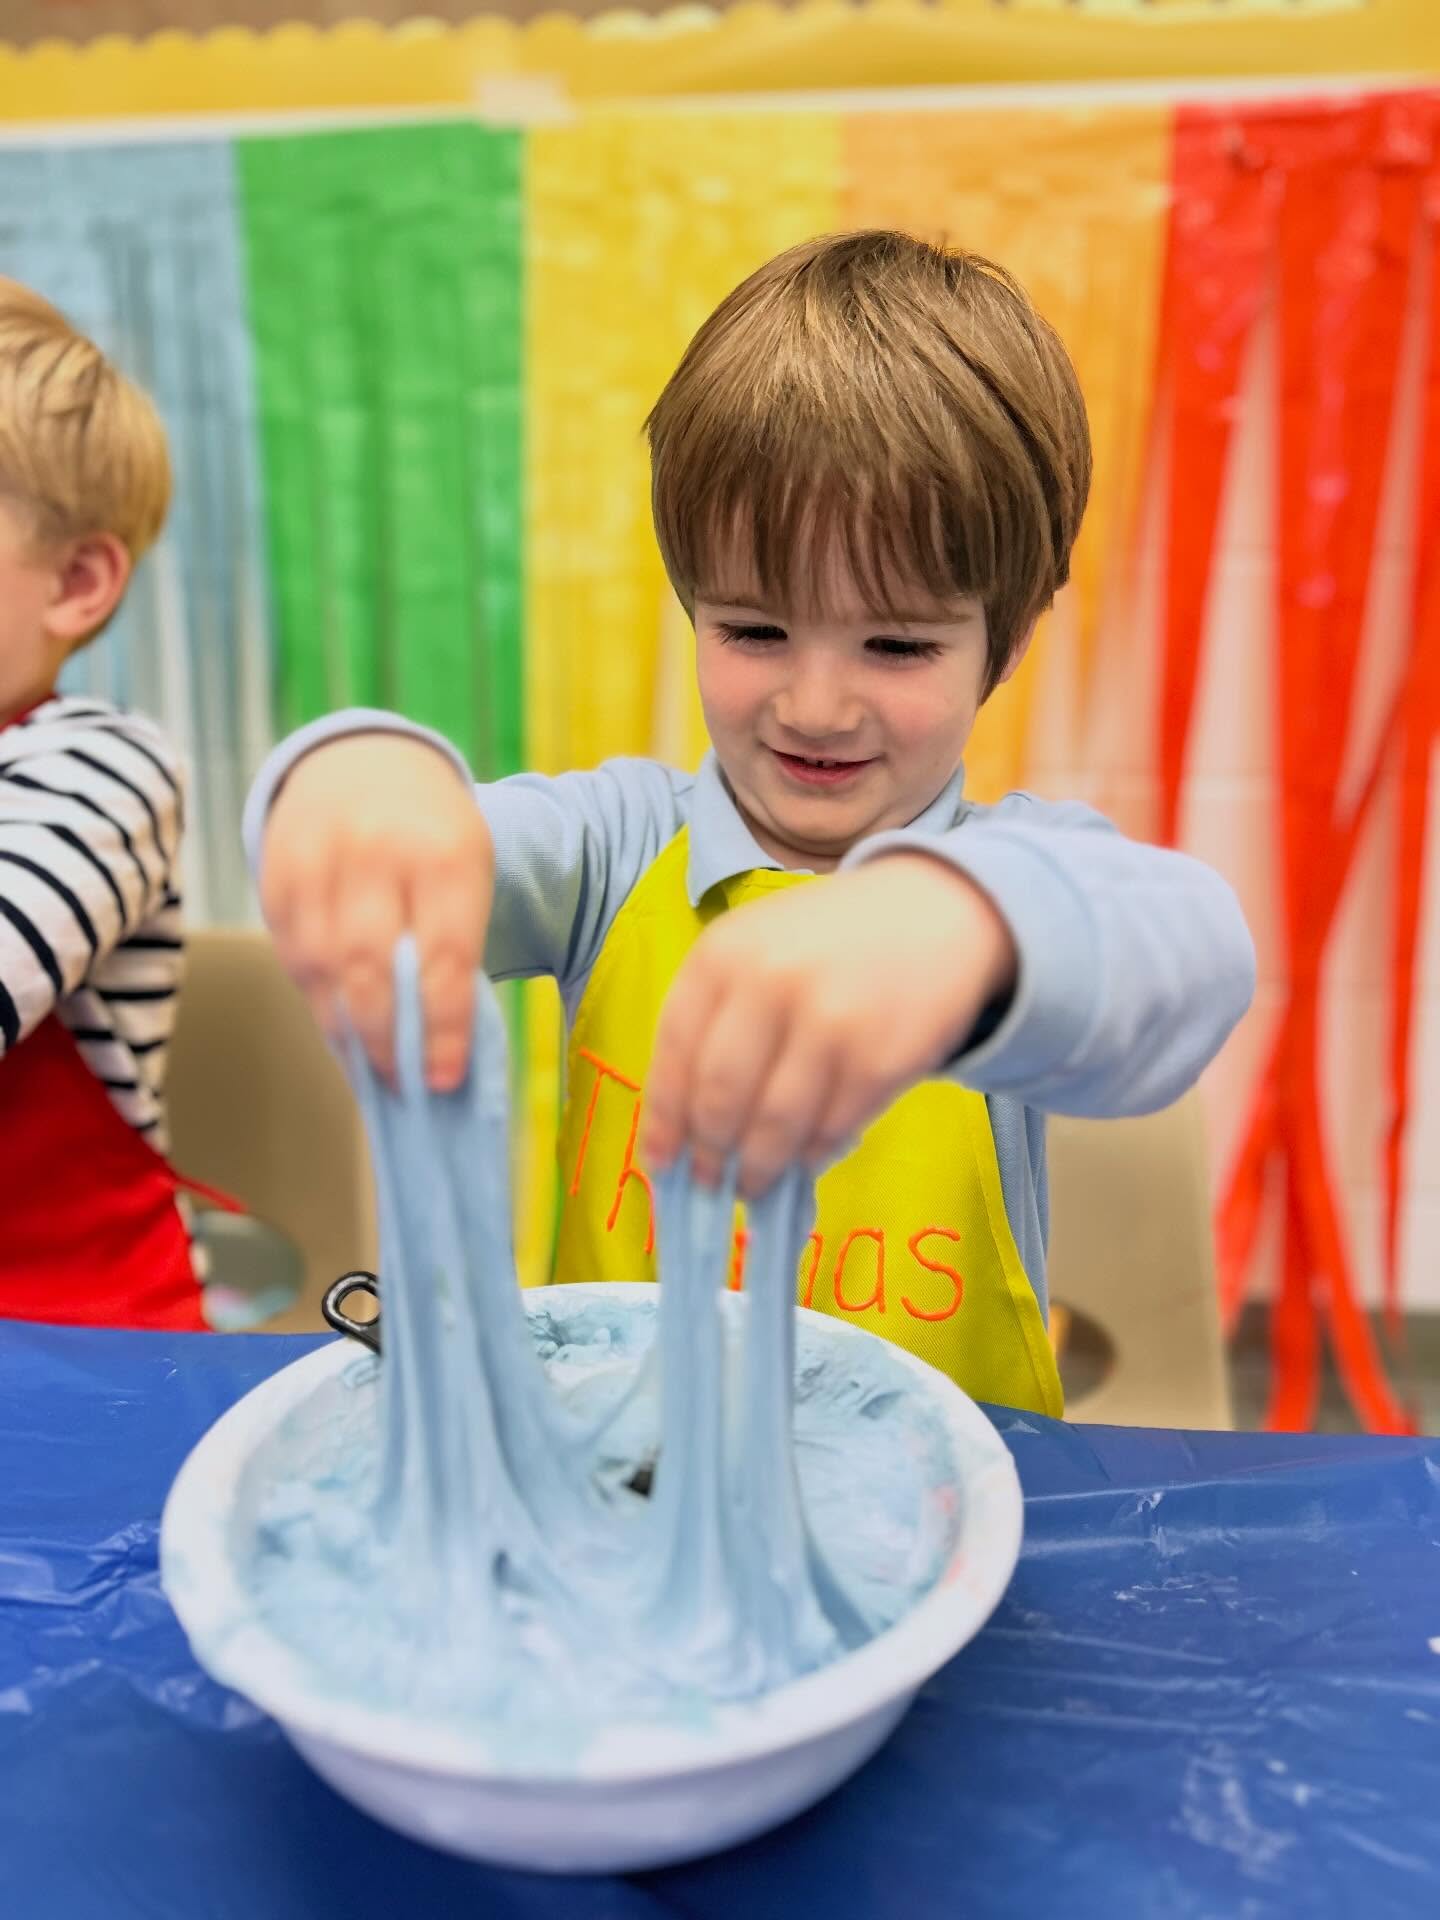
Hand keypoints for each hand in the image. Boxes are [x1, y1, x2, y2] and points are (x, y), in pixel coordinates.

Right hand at [259, 736, 492, 1088]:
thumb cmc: (431, 839)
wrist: (364, 765)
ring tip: (370, 1065)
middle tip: (401, 1082)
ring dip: (347, 1029)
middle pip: (373, 969)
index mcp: (445, 854)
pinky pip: (292, 955)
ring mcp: (317, 858)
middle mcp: (377, 850)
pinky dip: (317, 1000)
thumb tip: (437, 1050)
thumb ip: (455, 951)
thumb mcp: (467, 877)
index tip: (443, 1080)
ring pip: (324, 968)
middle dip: (388, 1040)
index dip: (442, 1028)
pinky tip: (339, 1024)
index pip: (444, 959)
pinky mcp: (274, 870)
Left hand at [642, 854, 1017, 1195]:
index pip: (676, 1053)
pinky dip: (812, 1155)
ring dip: (758, 1168)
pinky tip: (805, 1158)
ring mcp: (828, 1022)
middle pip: (719, 1098)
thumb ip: (714, 1020)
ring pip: (774, 1125)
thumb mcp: (755, 949)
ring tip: (753, 1184)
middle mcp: (769, 983)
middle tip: (712, 1183)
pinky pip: (830, 1129)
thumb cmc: (828, 941)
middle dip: (710, 1153)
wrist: (934, 910)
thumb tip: (683, 1127)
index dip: (664, 1118)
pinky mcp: (880, 1059)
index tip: (661, 1162)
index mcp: (723, 954)